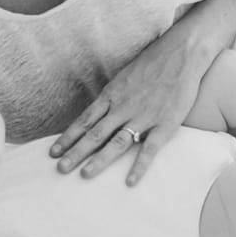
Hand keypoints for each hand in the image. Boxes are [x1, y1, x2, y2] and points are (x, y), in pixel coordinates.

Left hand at [50, 30, 210, 185]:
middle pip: (95, 133)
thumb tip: (97, 112)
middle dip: (76, 152)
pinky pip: (149, 149)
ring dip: (99, 159)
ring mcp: (143, 117)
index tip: (54, 151)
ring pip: (117, 142)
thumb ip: (112, 96)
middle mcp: (123, 107)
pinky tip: (130, 182)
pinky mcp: (164, 124)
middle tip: (60, 168)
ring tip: (85, 174)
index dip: (68, 137)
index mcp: (112, 95)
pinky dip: (139, 166)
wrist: (181, 54)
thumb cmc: (152, 64)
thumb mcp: (124, 77)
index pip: (85, 120)